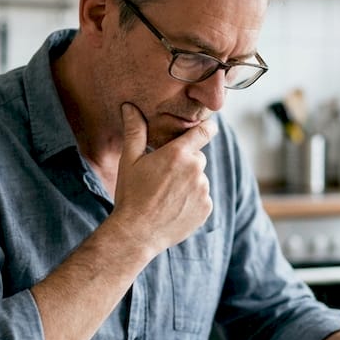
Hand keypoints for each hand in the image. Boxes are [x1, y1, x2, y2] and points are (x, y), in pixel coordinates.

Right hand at [109, 103, 216, 256]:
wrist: (137, 233)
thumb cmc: (131, 195)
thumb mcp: (129, 161)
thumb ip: (134, 131)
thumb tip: (130, 107)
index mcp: (178, 154)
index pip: (204, 132)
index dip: (207, 128)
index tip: (210, 127)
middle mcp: (195, 170)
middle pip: (197, 158)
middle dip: (184, 163)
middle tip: (163, 177)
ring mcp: (203, 191)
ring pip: (199, 179)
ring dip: (188, 183)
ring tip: (165, 196)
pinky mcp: (206, 209)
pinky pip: (202, 198)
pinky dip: (192, 201)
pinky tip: (173, 208)